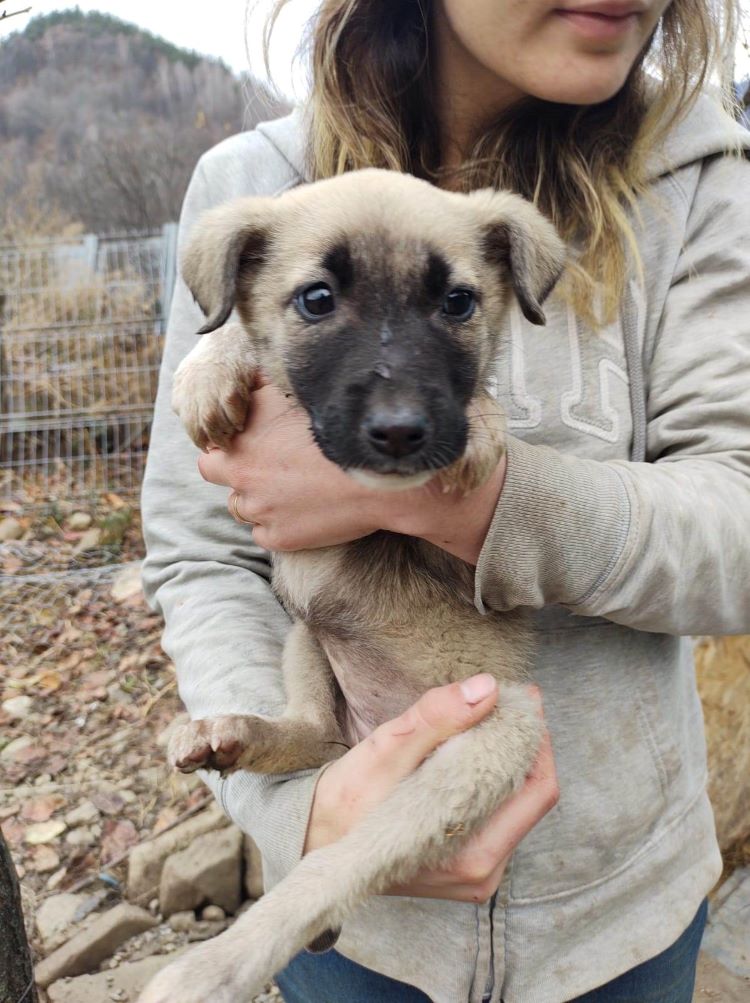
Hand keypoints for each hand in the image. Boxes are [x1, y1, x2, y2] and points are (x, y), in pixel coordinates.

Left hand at [197, 382, 380, 550]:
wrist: (376, 475)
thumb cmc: (341, 430)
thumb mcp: (296, 397)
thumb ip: (263, 391)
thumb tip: (250, 381)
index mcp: (242, 441)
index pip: (211, 446)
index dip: (229, 444)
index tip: (250, 444)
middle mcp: (243, 476)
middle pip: (215, 474)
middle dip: (233, 471)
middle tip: (262, 468)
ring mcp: (259, 511)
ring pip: (240, 508)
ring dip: (257, 499)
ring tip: (291, 489)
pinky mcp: (278, 537)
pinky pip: (264, 534)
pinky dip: (278, 526)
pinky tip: (302, 512)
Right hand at [304, 676, 557, 902]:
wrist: (314, 841)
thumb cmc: (345, 803)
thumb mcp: (384, 753)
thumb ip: (436, 720)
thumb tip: (487, 689)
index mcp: (469, 854)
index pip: (536, 790)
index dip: (534, 737)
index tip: (521, 695)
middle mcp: (481, 873)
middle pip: (533, 796)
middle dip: (524, 743)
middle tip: (506, 699)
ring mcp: (476, 873)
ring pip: (518, 804)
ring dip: (509, 758)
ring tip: (486, 720)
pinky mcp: (467, 865)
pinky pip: (500, 815)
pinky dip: (494, 777)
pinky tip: (472, 751)